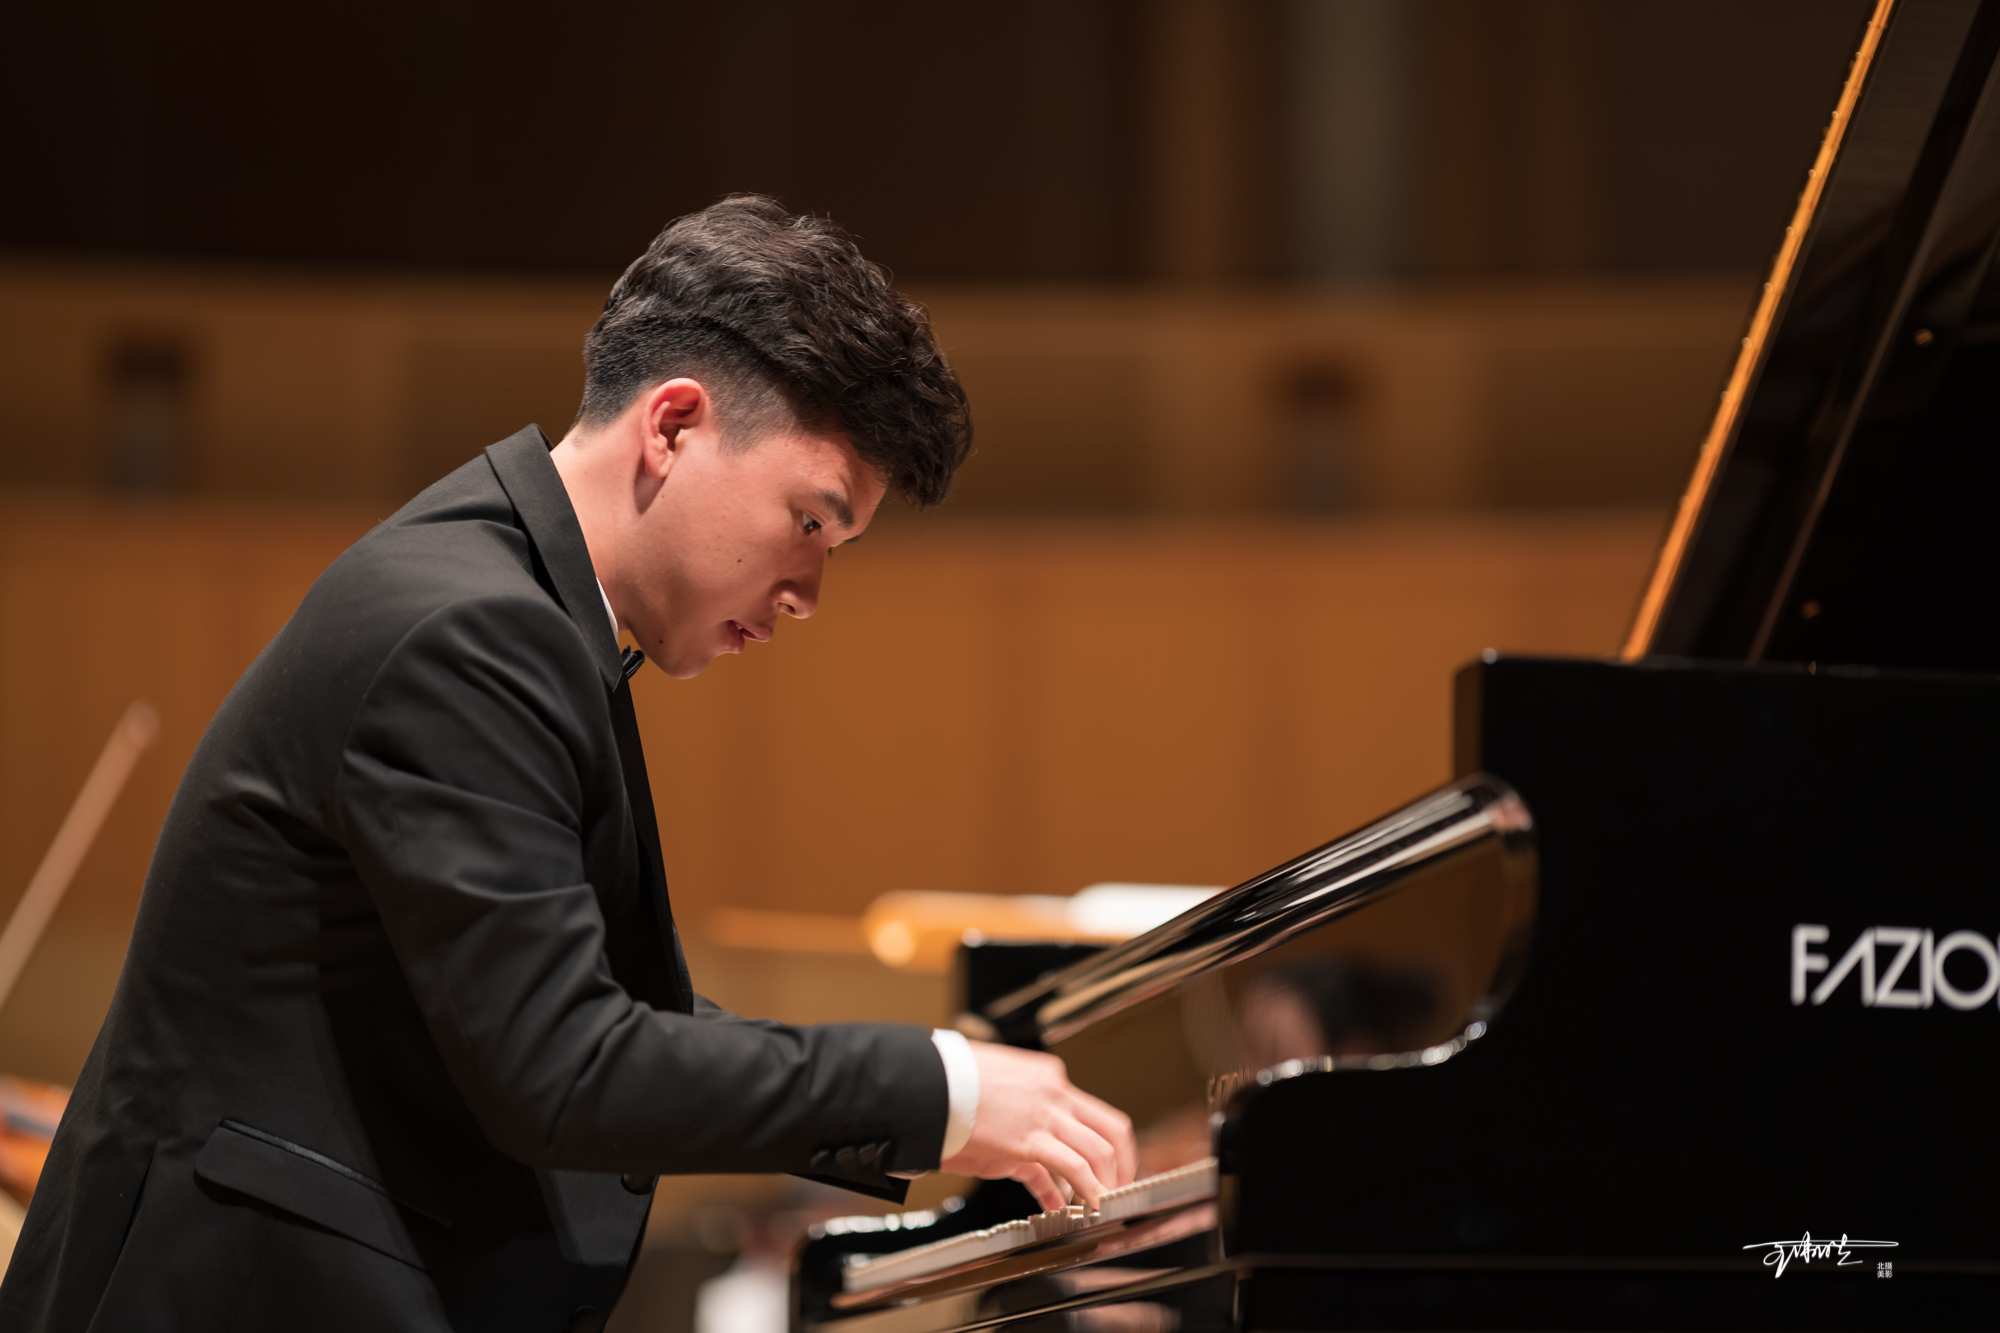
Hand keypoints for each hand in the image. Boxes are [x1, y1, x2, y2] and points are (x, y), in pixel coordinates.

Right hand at [940, 1041, 1136, 1212]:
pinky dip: (1090, 1189)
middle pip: (1112, 1128)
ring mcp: (1045, 1115)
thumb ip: (1019, 1115)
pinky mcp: (1028, 1140)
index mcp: (1047, 1074)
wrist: (924, 1079)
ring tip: (1105, 1200)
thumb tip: (1025, 1149)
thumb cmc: (950, 1081)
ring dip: (1109, 1180)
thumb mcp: (996, 1090)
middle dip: (1122, 1161)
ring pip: (1100, 1151)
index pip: (1092, 1109)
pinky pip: (1075, 1168)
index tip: (1106, 1160)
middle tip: (1119, 1182)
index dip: (1106, 1139)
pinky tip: (1090, 1203)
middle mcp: (1054, 1092)